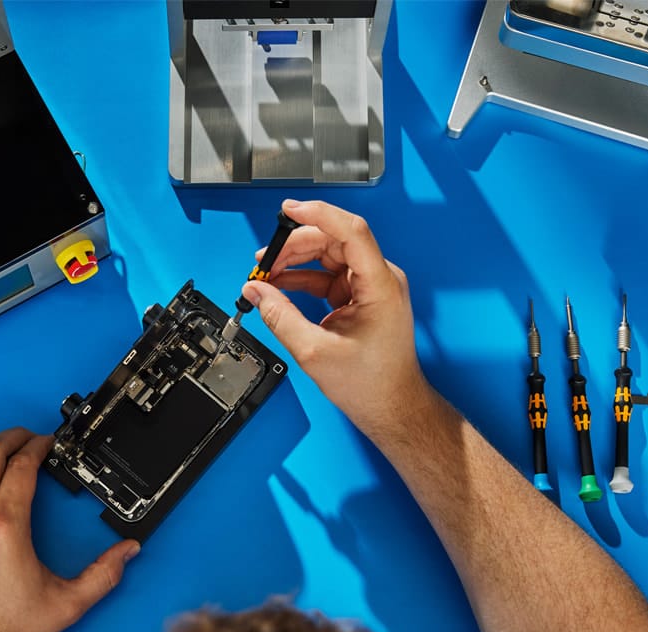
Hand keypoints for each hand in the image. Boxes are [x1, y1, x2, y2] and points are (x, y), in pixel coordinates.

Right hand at [242, 199, 436, 448]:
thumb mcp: (314, 351)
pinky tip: (279, 286)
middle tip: (262, 260)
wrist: (391, 406)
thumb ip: (280, 316)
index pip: (351, 231)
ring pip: (329, 256)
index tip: (288, 210)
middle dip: (294, 246)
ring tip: (265, 274)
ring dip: (295, 261)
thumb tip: (255, 291)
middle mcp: (379, 278)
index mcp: (380, 285)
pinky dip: (302, 278)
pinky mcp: (360, 297)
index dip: (318, 214)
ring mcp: (371, 286)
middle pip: (334, 240)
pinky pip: (328, 276)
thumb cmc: (371, 383)